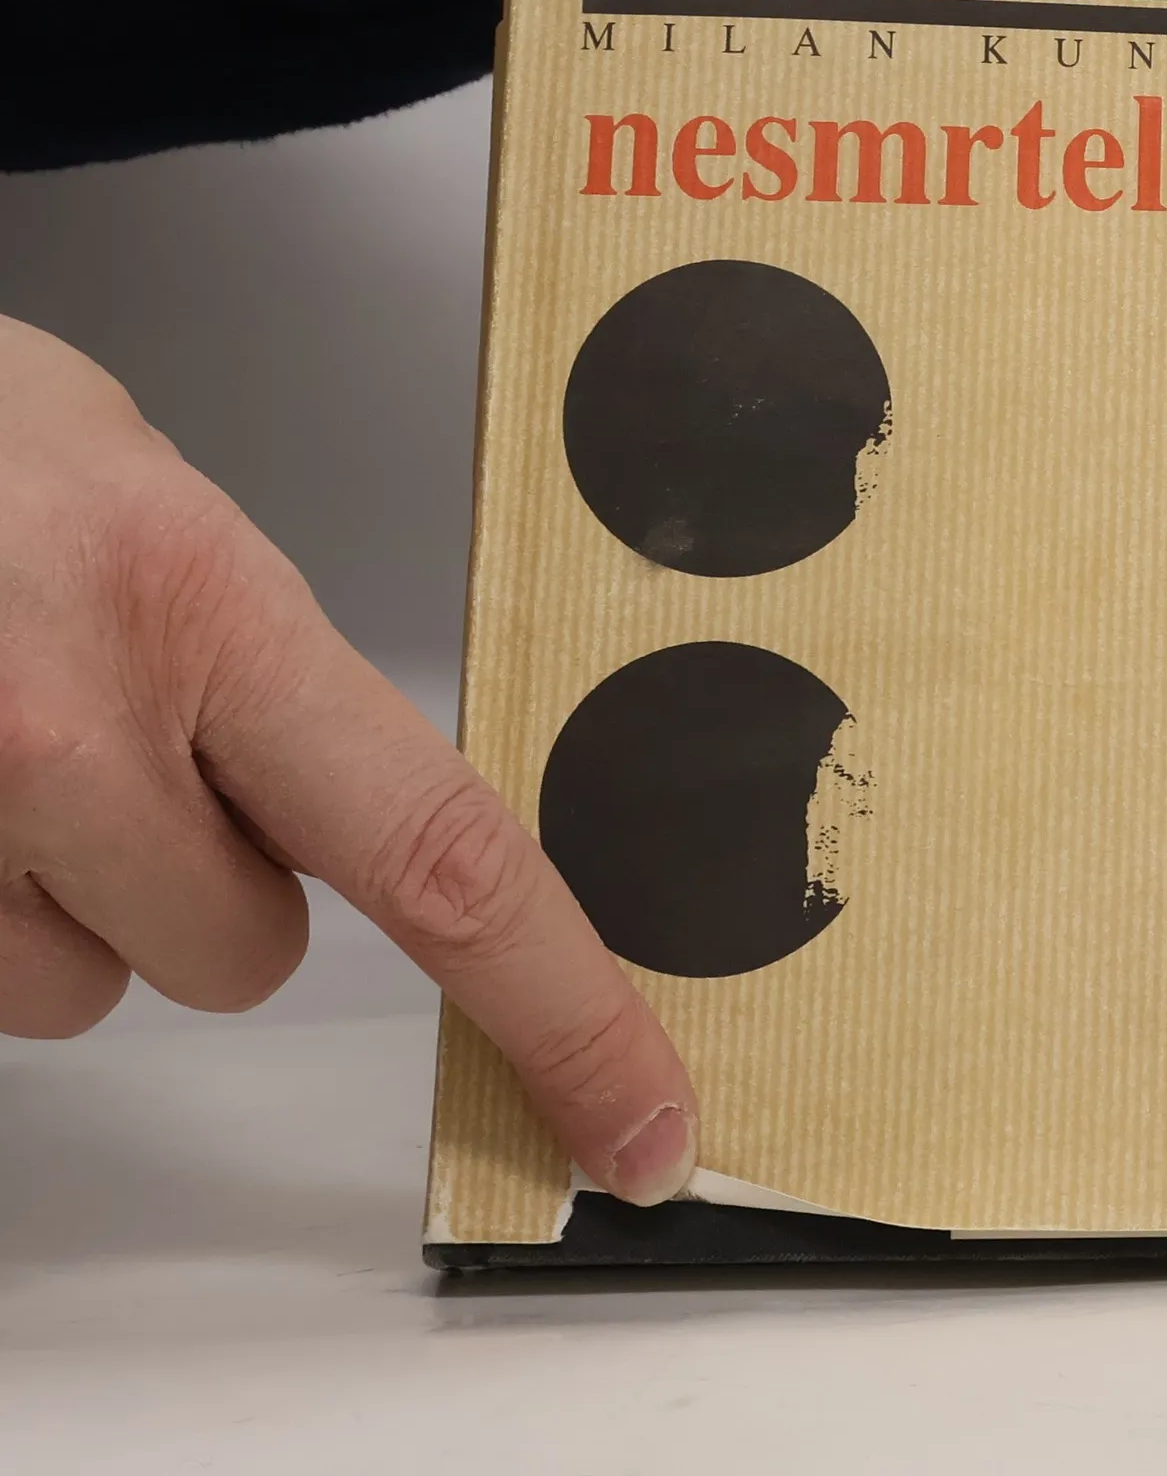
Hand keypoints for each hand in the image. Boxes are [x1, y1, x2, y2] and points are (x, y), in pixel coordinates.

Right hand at [0, 317, 695, 1205]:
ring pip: (80, 986)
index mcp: (209, 615)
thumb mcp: (158, 506)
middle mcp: (71, 733)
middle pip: (243, 958)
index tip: (642, 1118)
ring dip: (73, 899)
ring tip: (9, 742)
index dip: (565, 1009)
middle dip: (215, 885)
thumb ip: (269, 667)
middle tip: (139, 746)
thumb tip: (338, 800)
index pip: (444, 857)